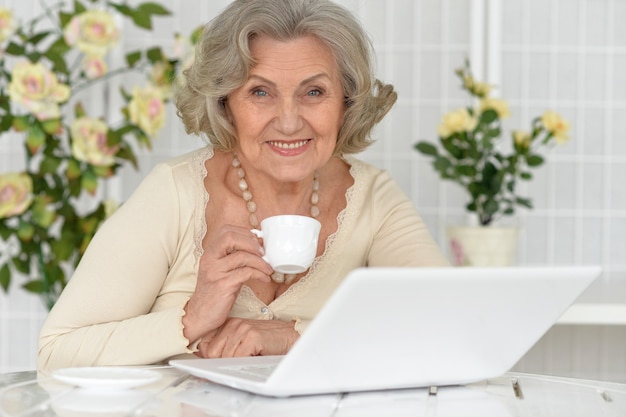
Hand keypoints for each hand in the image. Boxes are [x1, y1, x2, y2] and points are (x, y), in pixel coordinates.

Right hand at [183, 225, 272, 342]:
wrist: (200, 316)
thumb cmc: (215, 293)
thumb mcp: (222, 270)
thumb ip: (234, 257)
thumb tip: (258, 247)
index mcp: (209, 252)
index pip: (226, 230)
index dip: (245, 233)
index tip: (258, 242)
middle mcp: (210, 259)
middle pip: (231, 237)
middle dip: (252, 243)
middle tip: (264, 253)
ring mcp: (215, 271)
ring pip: (242, 256)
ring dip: (260, 262)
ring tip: (268, 269)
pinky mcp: (223, 285)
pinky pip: (246, 273)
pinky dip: (259, 274)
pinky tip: (264, 279)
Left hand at [195, 318, 298, 357]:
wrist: (291, 338)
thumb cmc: (269, 342)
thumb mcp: (243, 343)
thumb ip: (224, 348)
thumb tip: (203, 360)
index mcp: (228, 324)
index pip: (204, 345)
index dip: (208, 359)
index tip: (214, 366)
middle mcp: (234, 324)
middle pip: (211, 353)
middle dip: (221, 364)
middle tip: (238, 364)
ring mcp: (242, 329)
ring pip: (224, 358)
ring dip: (236, 366)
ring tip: (249, 360)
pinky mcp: (252, 336)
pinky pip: (237, 359)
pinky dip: (244, 365)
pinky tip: (254, 359)